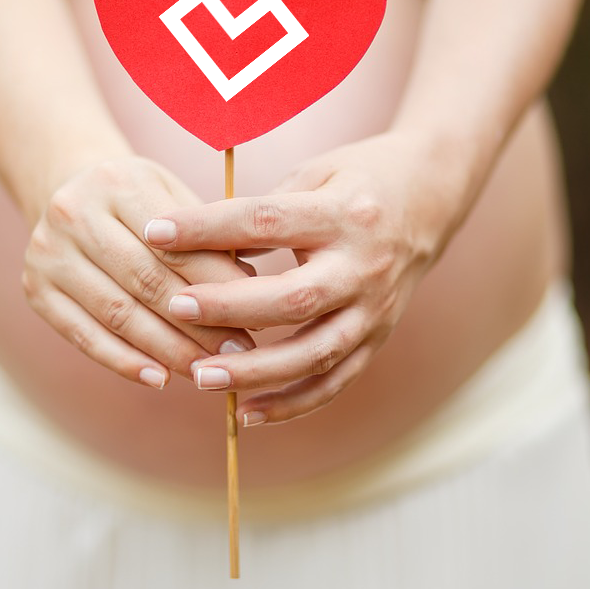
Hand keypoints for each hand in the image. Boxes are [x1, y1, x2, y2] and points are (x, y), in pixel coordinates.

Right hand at [23, 156, 253, 388]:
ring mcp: (48, 253)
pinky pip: (84, 335)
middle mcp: (74, 214)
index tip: (257, 316)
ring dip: (167, 350)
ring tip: (207, 371)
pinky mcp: (35, 289)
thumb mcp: (173, 197)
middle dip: (198, 324)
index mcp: (117, 183)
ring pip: (118, 314)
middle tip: (239, 354)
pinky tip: (159, 379)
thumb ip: (208, 239)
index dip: (217, 285)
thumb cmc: (139, 202)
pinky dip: (124, 361)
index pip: (175, 245)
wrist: (66, 191)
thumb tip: (252, 290)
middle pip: (146, 282)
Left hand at [144, 132, 459, 423]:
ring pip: (314, 352)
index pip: (267, 221)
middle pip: (293, 297)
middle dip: (229, 307)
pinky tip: (246, 414)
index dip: (208, 228)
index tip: (155, 232)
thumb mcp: (315, 174)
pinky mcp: (378, 338)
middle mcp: (364, 266)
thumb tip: (195, 244)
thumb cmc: (358, 179)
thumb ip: (263, 209)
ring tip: (200, 376)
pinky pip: (335, 381)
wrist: (434, 196)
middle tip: (174, 307)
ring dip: (256, 371)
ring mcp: (375, 309)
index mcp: (345, 214)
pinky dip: (292, 404)